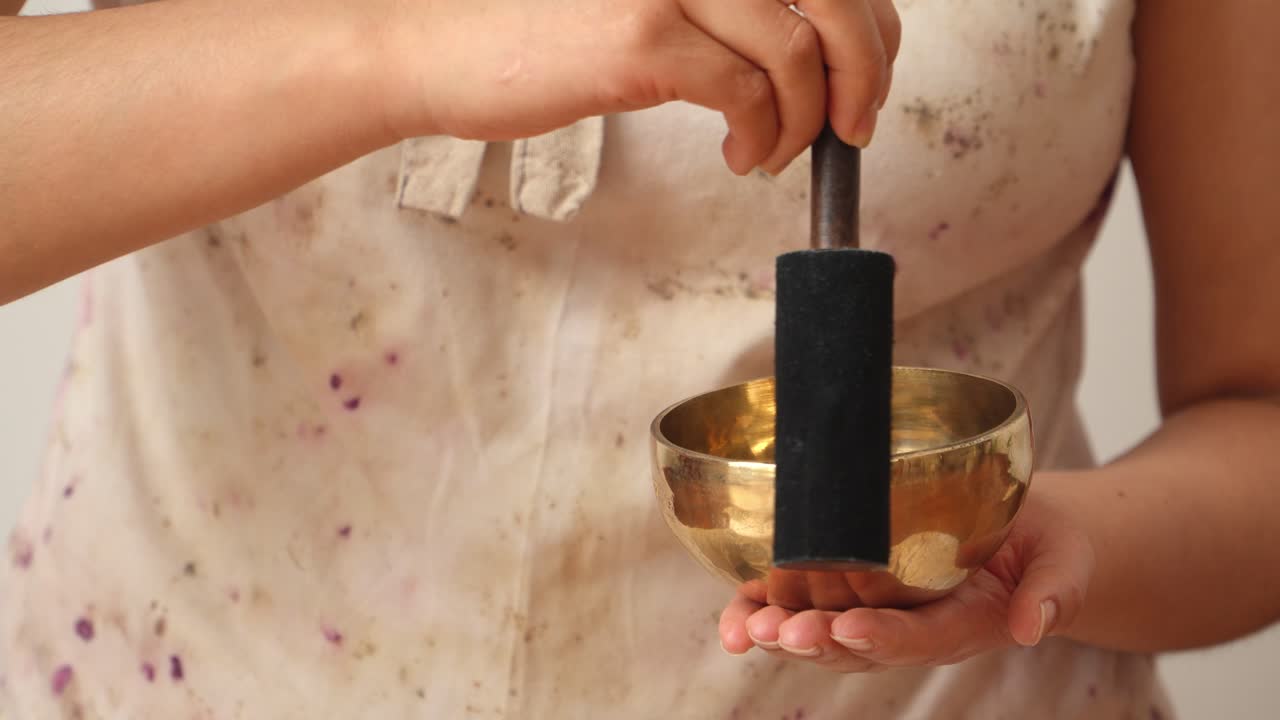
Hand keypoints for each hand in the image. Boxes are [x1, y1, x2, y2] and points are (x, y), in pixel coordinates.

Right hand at [373, 0, 900, 173]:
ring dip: (806, 121)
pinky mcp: (641, 37)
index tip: (864, 84)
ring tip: (774, 153)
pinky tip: (741, 157)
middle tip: (851, 128)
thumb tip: (820, 53)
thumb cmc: (547, 32)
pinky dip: (762, 137)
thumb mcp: (655, 2)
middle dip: (863, 75)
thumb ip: (727, 9)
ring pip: (800, 52)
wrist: (444, 49)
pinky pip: (746, 94)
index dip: (873, 29)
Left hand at [717, 490, 1094, 671]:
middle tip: (780, 631)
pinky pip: (805, 607)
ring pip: (823, 634)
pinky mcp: (854, 589)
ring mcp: (880, 611)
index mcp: (964, 624)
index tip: (849, 627)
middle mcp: (913, 627)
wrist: (1025, 537)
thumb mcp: (1065, 562)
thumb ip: (1055, 592)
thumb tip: (1034, 627)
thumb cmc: (1046, 545)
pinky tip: (733, 619)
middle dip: (816, 640)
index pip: (921, 638)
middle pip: (859, 646)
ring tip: (744, 629)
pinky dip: (765, 611)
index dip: (884, 637)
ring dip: (781, 632)